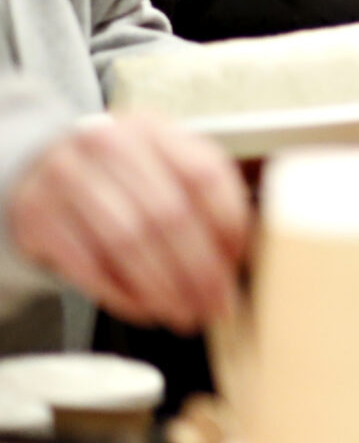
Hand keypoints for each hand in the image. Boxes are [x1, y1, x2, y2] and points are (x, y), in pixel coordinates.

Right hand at [7, 115, 249, 332]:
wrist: (42, 168)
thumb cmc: (119, 176)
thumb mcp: (162, 166)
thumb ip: (202, 197)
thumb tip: (238, 257)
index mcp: (153, 129)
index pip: (204, 176)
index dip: (228, 227)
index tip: (238, 265)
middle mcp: (108, 145)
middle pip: (168, 215)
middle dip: (198, 271)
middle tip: (214, 305)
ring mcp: (66, 177)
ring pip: (127, 242)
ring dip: (162, 288)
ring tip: (183, 313)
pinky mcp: (36, 214)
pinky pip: (87, 264)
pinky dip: (121, 294)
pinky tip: (144, 308)